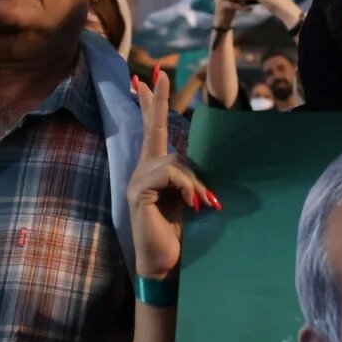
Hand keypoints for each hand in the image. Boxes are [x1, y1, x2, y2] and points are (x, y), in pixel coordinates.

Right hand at [127, 67, 215, 280]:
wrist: (167, 266)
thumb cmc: (179, 237)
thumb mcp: (190, 201)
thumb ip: (191, 181)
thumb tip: (201, 170)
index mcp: (155, 171)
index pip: (153, 131)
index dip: (153, 105)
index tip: (153, 79)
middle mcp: (142, 171)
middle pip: (151, 129)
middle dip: (156, 101)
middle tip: (159, 74)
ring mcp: (137, 181)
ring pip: (173, 160)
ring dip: (194, 181)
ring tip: (203, 203)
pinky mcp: (138, 192)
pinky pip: (168, 174)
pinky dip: (186, 186)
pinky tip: (194, 203)